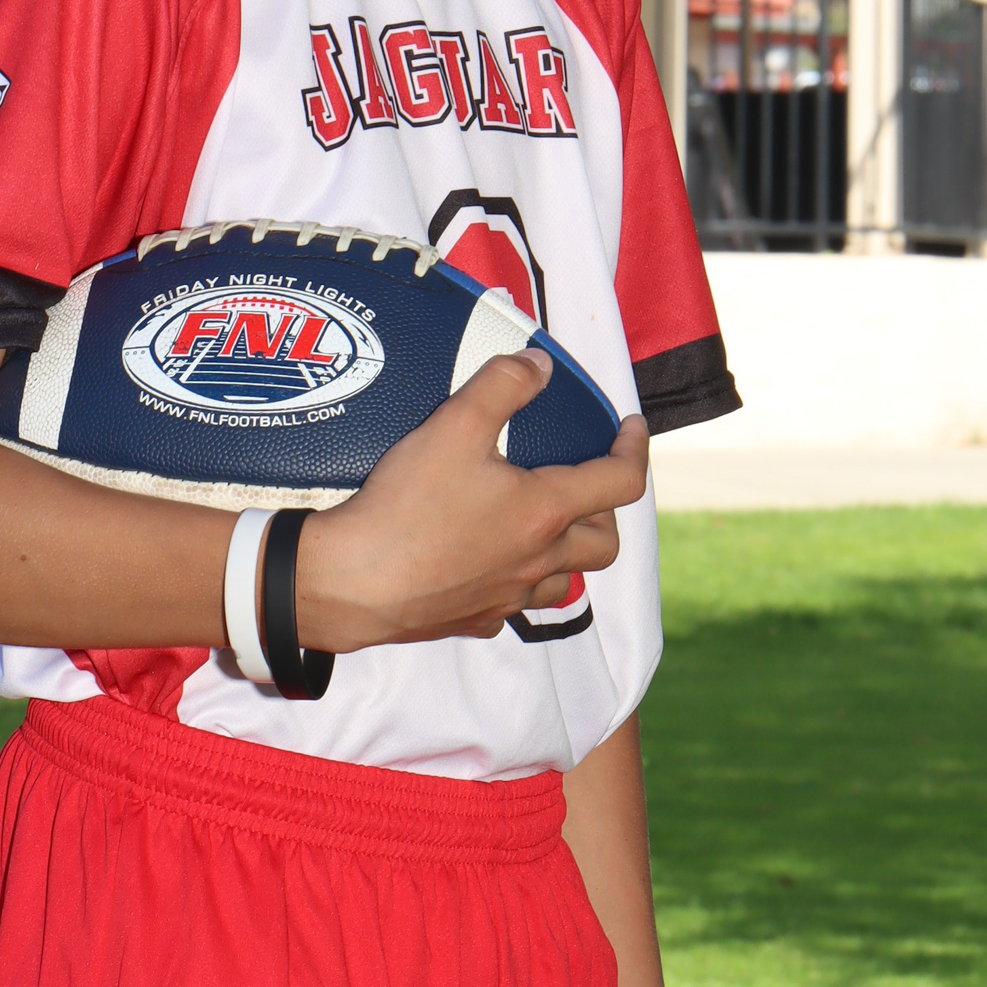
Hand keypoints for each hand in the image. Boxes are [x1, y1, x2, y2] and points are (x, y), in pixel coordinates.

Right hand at [296, 349, 649, 653]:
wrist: (352, 584)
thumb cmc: (406, 506)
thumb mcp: (455, 426)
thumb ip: (502, 385)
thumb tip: (540, 366)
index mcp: (544, 512)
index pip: (619, 481)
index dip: (634, 449)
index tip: (631, 429)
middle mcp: (537, 561)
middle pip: (604, 544)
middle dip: (605, 510)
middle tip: (584, 483)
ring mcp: (506, 597)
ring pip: (562, 582)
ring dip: (565, 554)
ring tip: (541, 527)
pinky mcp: (472, 620)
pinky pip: (511, 607)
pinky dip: (513, 584)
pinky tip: (487, 565)